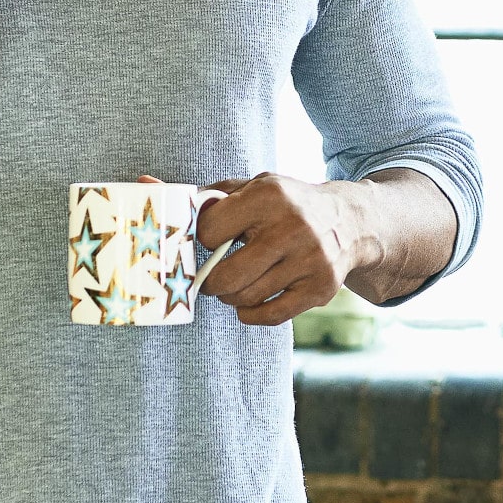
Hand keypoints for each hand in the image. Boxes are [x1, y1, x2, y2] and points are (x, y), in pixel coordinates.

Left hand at [194, 173, 360, 326]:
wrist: (348, 221)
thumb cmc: (287, 205)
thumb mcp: (254, 187)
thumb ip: (209, 195)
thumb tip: (154, 191)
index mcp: (268, 196)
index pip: (210, 231)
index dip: (204, 238)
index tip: (211, 240)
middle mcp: (291, 227)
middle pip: (227, 275)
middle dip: (210, 281)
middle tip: (209, 278)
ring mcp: (309, 260)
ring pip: (247, 297)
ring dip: (230, 296)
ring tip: (232, 286)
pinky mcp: (320, 288)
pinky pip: (271, 315)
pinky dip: (250, 314)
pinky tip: (247, 304)